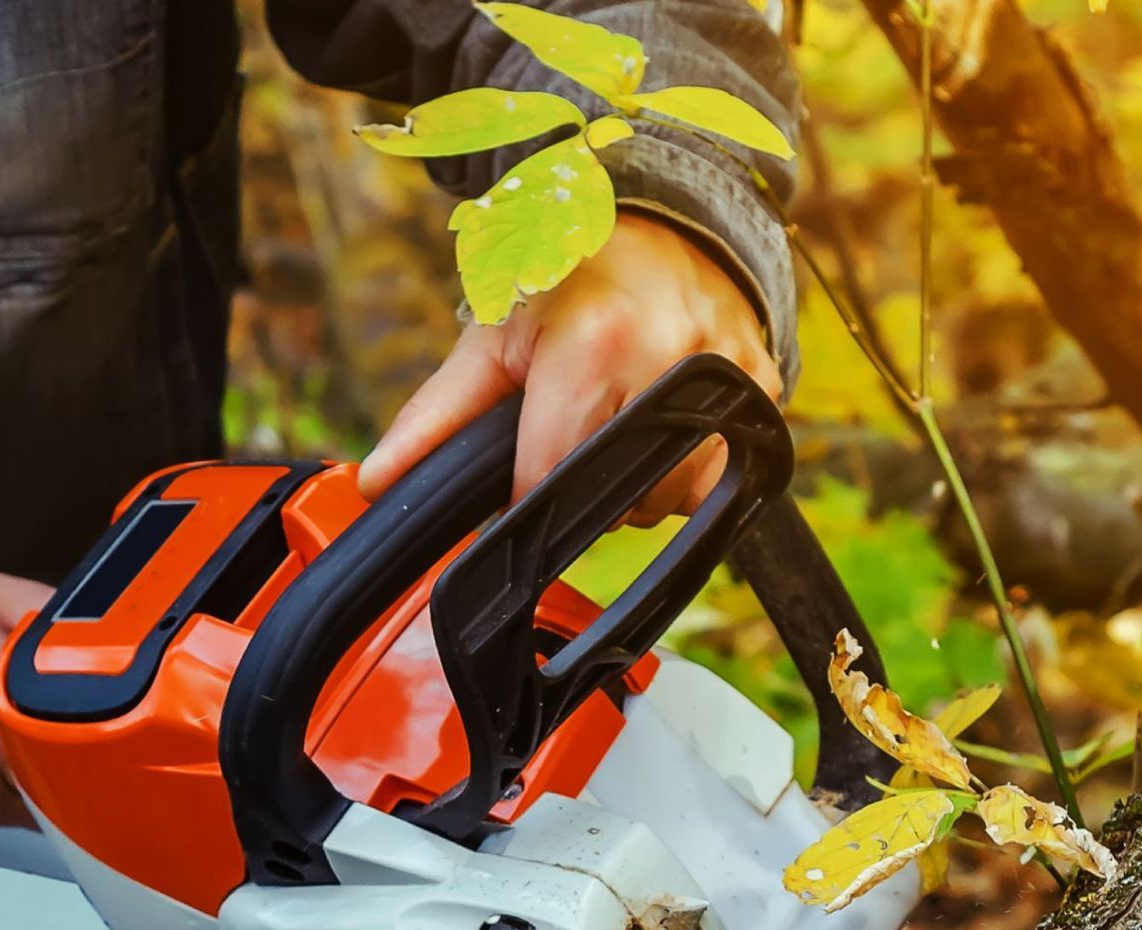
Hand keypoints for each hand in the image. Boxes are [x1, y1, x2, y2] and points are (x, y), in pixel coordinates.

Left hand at [360, 212, 779, 525]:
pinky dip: (687, 466)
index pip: (552, 480)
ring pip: (673, 498)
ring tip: (623, 421)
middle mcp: (669, 359)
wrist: (668, 217)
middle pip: (617, 500)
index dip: (529, 487)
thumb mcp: (495, 334)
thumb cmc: (572, 277)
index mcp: (594, 343)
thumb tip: (378, 482)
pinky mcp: (763, 388)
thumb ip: (436, 416)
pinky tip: (667, 420)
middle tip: (578, 429)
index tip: (525, 465)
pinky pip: (718, 473)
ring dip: (641, 484)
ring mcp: (725, 374)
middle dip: (587, 486)